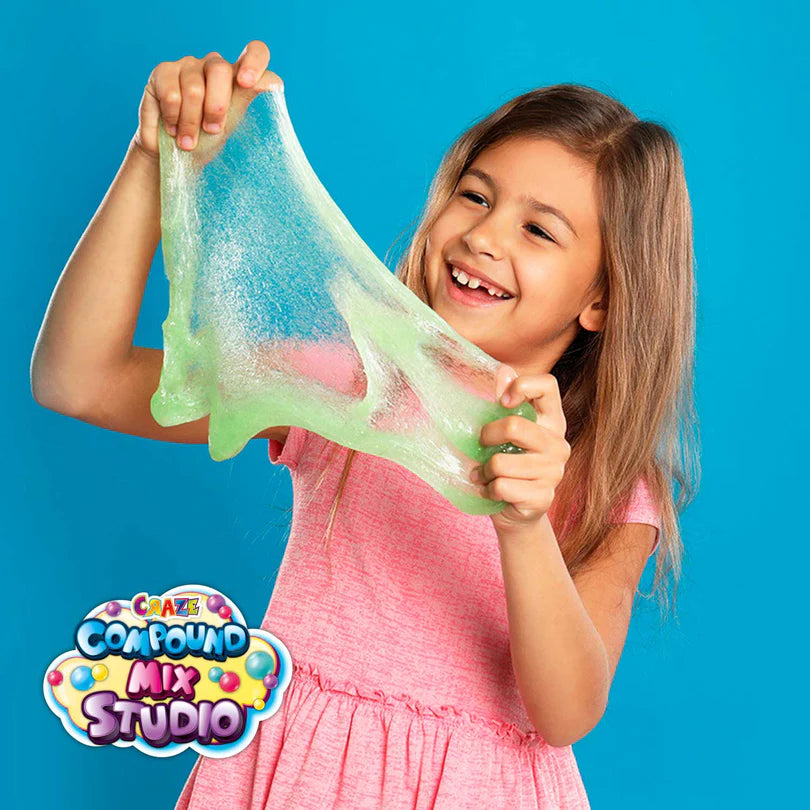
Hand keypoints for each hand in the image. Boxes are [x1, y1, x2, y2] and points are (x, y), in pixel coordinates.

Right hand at [132, 40, 282, 162]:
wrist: (173, 155)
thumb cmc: (207, 141)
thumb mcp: (231, 125)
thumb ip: (246, 100)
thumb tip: (272, 83)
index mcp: (237, 77)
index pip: (255, 52)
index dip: (254, 63)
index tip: (247, 83)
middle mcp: (213, 66)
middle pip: (219, 69)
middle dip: (216, 107)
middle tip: (212, 131)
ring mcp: (187, 66)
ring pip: (194, 88)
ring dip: (191, 122)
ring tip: (189, 141)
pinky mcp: (163, 72)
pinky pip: (172, 94)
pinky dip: (173, 117)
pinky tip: (172, 129)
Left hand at [472, 365, 570, 533]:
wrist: (515, 511)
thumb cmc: (507, 464)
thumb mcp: (502, 432)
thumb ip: (503, 402)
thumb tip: (502, 370)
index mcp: (551, 420)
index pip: (547, 385)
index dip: (523, 385)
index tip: (503, 401)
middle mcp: (558, 444)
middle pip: (514, 426)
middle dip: (486, 436)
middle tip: (480, 446)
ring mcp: (554, 472)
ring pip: (501, 463)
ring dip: (484, 471)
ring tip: (484, 474)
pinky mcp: (543, 497)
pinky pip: (502, 487)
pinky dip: (488, 490)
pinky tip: (492, 491)